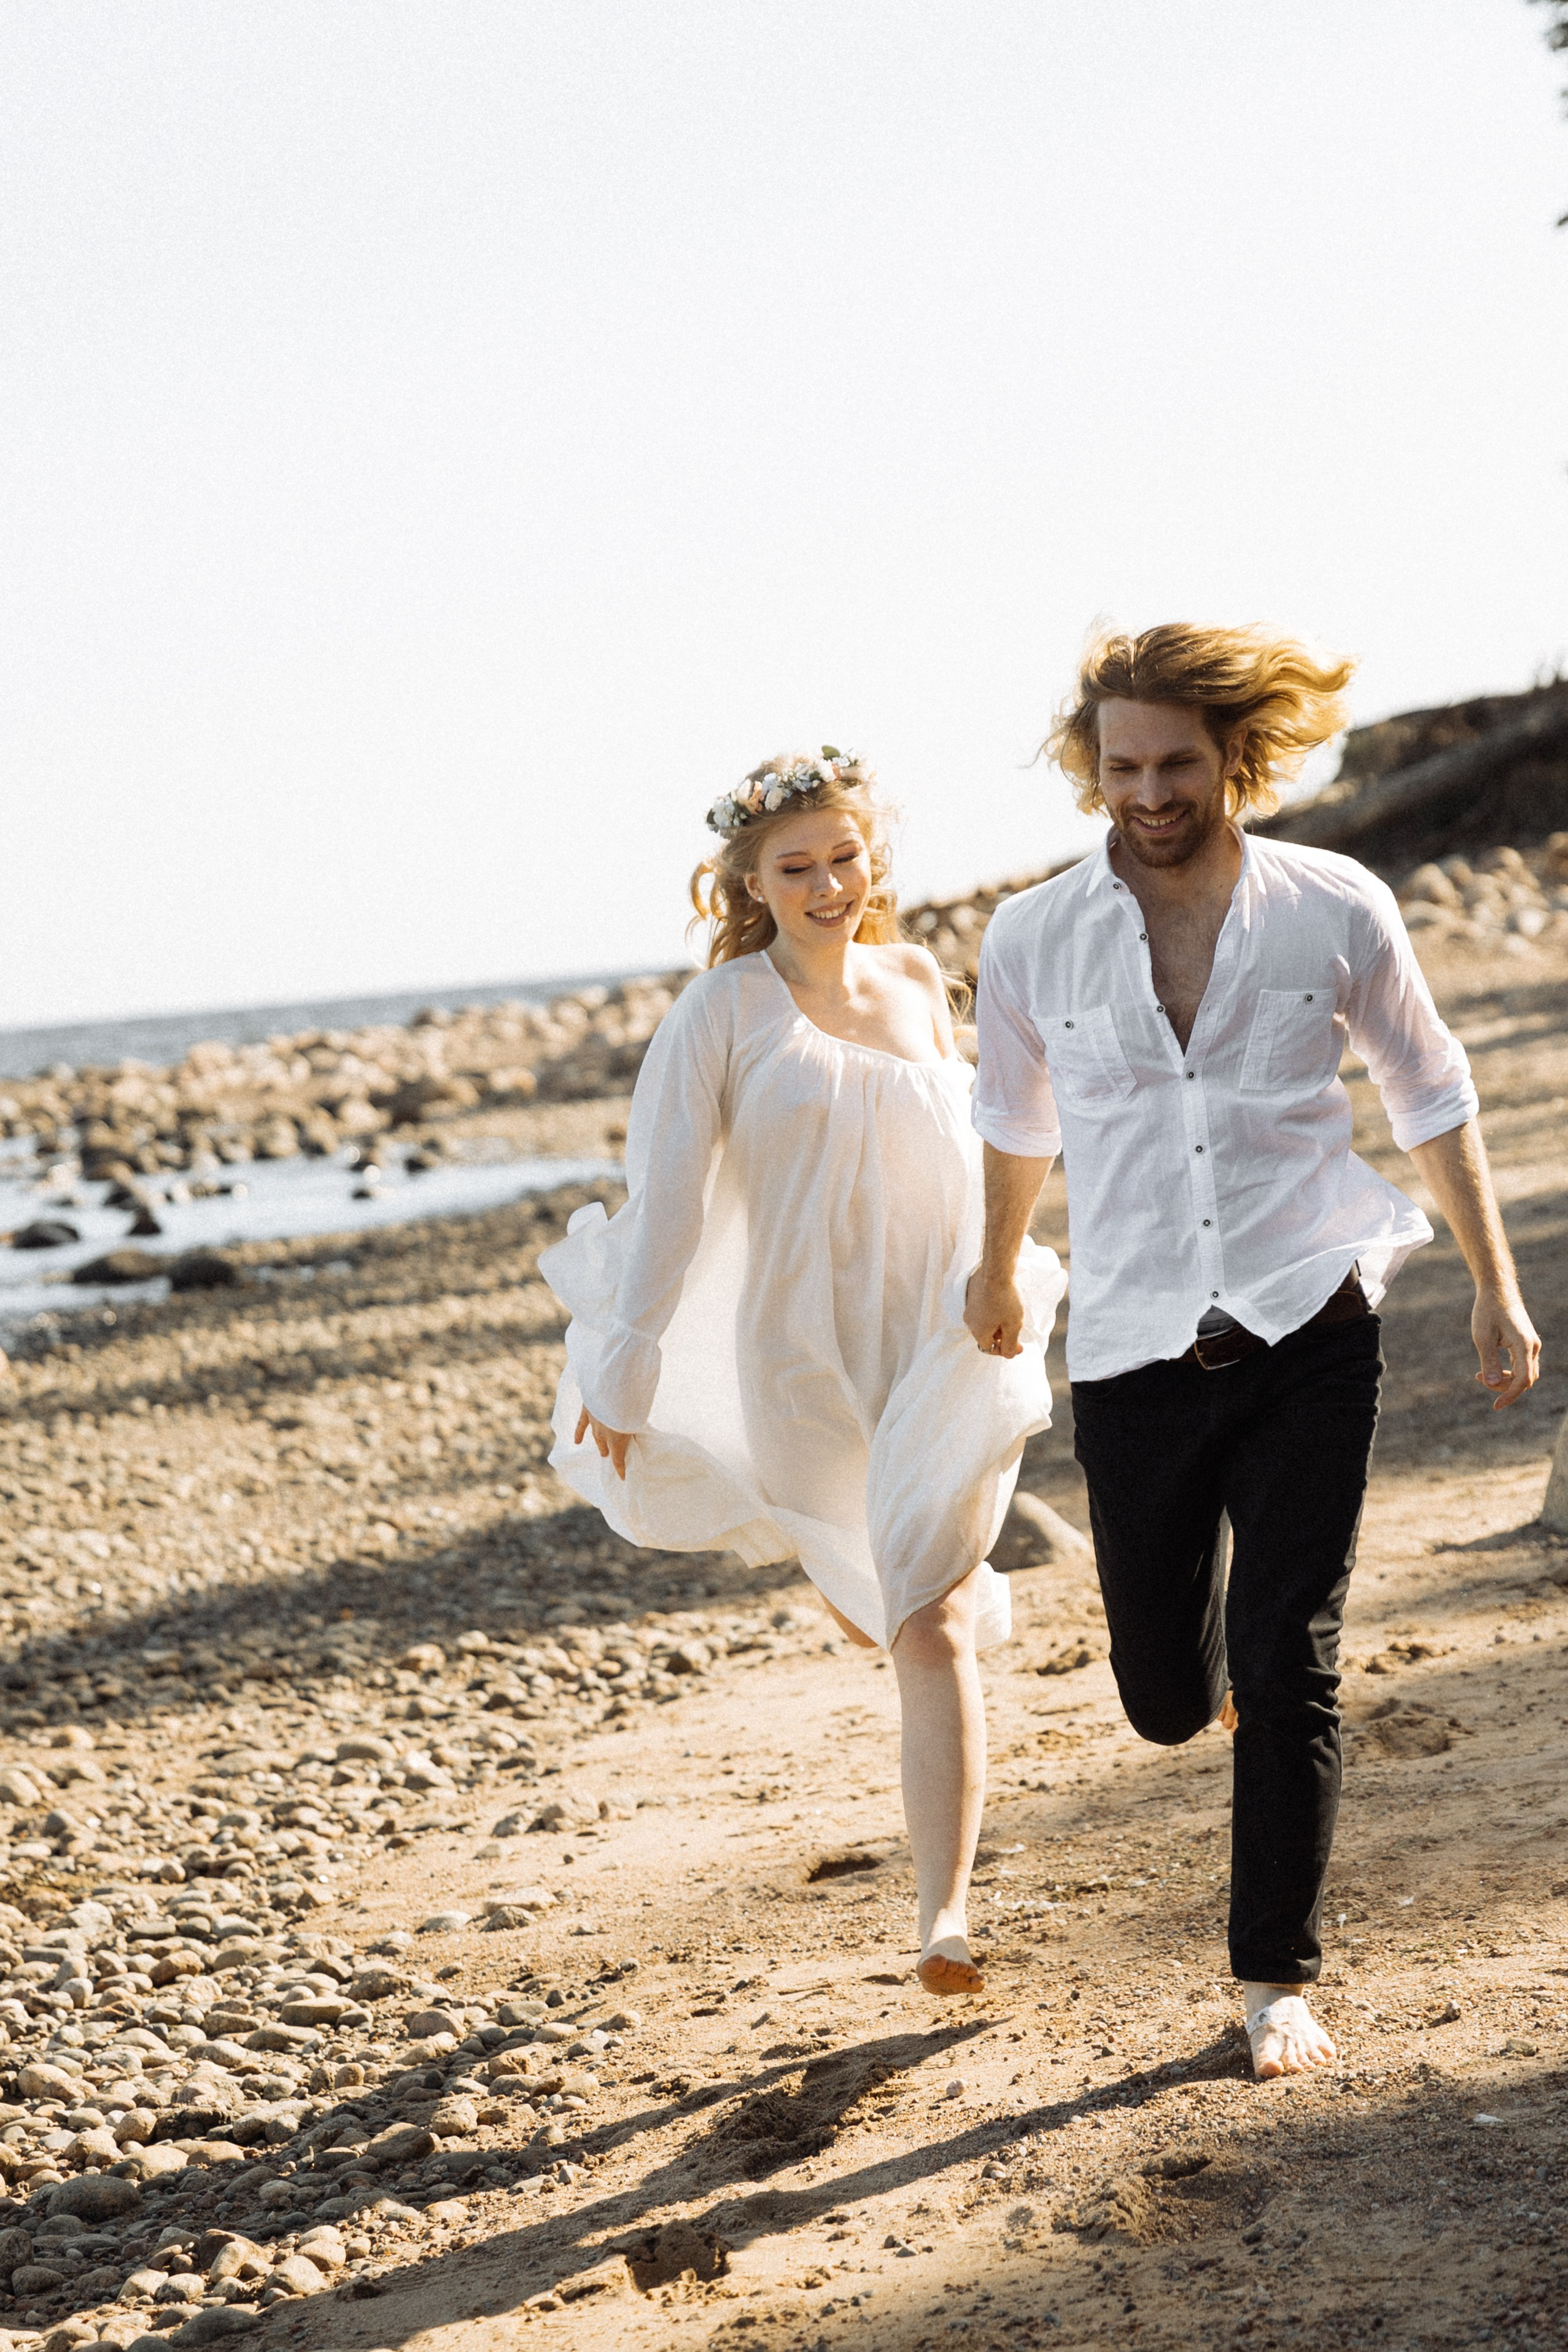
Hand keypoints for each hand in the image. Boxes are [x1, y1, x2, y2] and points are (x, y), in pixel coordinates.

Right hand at [573, 1407, 634, 1477]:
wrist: (614, 1390)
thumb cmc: (631, 1405)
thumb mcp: (637, 1420)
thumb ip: (634, 1428)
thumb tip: (632, 1434)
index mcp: (617, 1440)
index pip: (618, 1460)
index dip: (620, 1469)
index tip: (622, 1478)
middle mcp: (604, 1435)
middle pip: (606, 1446)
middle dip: (609, 1452)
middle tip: (609, 1455)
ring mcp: (594, 1424)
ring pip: (596, 1437)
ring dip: (599, 1444)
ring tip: (601, 1450)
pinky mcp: (588, 1411)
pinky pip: (581, 1425)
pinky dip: (579, 1433)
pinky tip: (577, 1441)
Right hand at [964, 1267, 1025, 1359]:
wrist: (996, 1271)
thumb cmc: (1007, 1299)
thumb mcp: (1014, 1325)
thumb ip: (1010, 1344)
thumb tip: (1008, 1355)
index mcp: (979, 1331)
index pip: (990, 1349)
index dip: (1005, 1350)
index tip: (1019, 1346)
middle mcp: (969, 1321)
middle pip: (985, 1336)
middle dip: (1001, 1336)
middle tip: (1016, 1331)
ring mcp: (968, 1307)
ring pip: (983, 1322)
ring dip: (996, 1324)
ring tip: (1010, 1316)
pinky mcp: (970, 1295)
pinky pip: (981, 1310)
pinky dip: (991, 1312)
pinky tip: (1002, 1304)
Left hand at [1472, 1289, 1540, 1409]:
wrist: (1497, 1290)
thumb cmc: (1488, 1311)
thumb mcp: (1482, 1337)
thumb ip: (1488, 1361)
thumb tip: (1490, 1383)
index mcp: (1524, 1345)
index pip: (1522, 1380)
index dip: (1509, 1395)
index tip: (1495, 1406)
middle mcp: (1532, 1346)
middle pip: (1525, 1380)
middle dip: (1504, 1387)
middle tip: (1478, 1377)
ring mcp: (1531, 1344)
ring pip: (1525, 1374)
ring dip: (1506, 1380)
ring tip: (1480, 1374)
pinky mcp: (1526, 1343)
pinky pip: (1522, 1365)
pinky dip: (1509, 1372)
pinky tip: (1490, 1367)